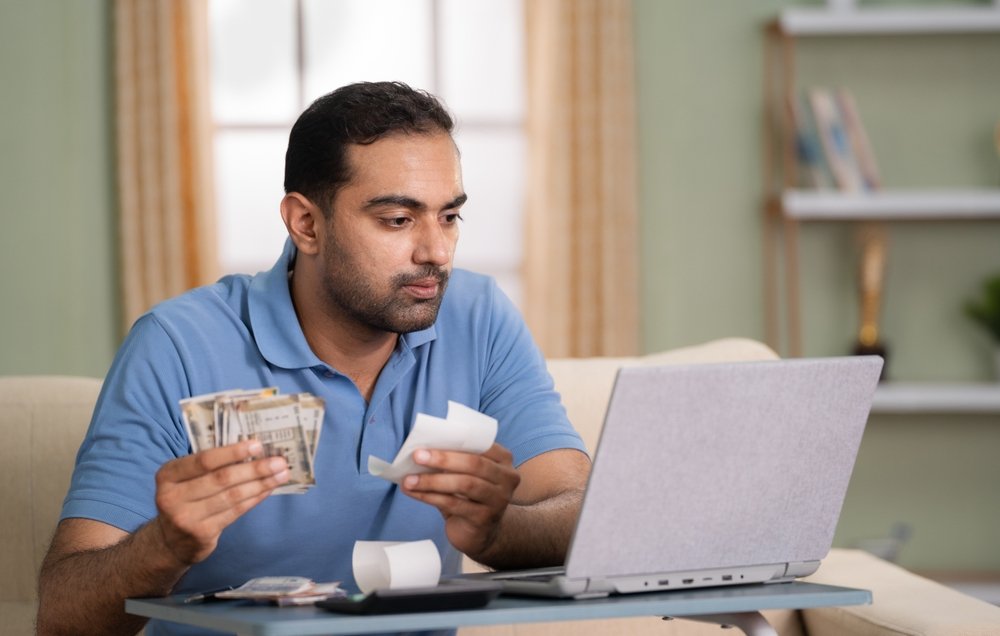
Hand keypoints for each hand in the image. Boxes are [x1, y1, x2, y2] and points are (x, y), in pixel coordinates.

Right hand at [153, 440, 289, 565]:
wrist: (170, 541)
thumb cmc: (185, 499)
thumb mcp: (184, 479)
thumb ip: (208, 465)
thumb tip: (253, 448)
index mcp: (168, 474)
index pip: (204, 460)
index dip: (232, 452)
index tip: (258, 445)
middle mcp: (172, 496)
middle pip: (222, 479)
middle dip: (255, 468)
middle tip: (280, 461)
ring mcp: (186, 517)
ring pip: (232, 496)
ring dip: (261, 484)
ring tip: (281, 474)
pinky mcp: (201, 533)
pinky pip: (235, 512)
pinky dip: (254, 498)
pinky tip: (268, 489)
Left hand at [400, 443, 520, 557]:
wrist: (482, 532)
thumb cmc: (470, 496)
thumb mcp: (468, 473)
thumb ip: (455, 460)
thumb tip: (421, 450)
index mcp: (503, 459)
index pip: (481, 444)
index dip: (455, 441)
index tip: (428, 440)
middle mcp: (506, 478)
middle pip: (474, 464)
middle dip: (443, 459)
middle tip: (417, 456)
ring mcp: (498, 499)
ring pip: (464, 484)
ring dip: (433, 480)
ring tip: (409, 479)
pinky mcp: (484, 518)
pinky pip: (454, 504)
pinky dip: (431, 497)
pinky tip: (415, 493)